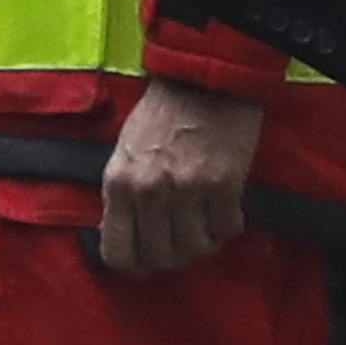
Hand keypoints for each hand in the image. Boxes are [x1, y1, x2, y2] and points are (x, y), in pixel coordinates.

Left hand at [97, 79, 263, 277]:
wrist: (204, 78)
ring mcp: (187, 190)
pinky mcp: (223, 185)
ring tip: (208, 228)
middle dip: (174, 257)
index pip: (117, 252)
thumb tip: (127, 234)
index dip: (134, 266)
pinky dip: (228, 226)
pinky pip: (226, 228)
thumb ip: (124, 195)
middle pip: (160, 257)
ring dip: (204, 244)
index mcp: (119, 183)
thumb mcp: (126, 151)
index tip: (147, 265)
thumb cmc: (163, 112)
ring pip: (195, 248)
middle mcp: (149, 191)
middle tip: (184, 243)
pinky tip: (227, 212)